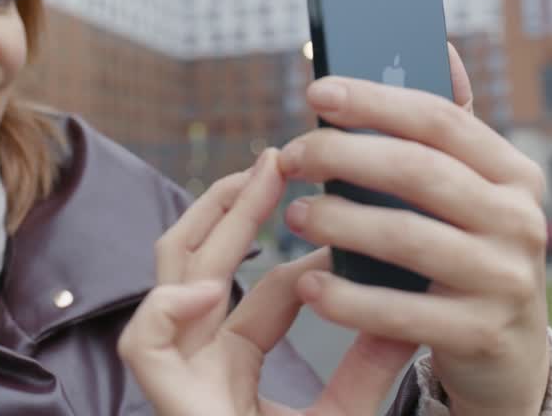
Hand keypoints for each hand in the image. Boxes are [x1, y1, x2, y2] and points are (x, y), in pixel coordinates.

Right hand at [119, 149, 418, 415]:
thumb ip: (368, 366)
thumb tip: (404, 307)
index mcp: (234, 364)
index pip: (254, 289)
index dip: (289, 248)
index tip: (333, 219)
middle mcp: (199, 361)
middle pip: (202, 261)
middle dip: (237, 206)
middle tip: (281, 158)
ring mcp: (179, 376)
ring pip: (170, 279)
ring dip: (210, 225)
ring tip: (256, 179)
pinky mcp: (168, 400)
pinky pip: (147, 345)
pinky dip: (170, 310)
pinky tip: (213, 289)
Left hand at [276, 43, 551, 415]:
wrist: (510, 355)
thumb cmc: (471, 253)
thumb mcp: (475, 193)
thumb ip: (449, 130)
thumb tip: (438, 45)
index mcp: (513, 173)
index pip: (439, 120)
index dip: (374, 100)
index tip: (316, 91)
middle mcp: (519, 220)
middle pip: (418, 171)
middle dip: (342, 155)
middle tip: (290, 155)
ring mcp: (505, 280)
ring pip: (406, 238)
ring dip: (338, 221)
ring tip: (293, 214)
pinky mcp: (480, 334)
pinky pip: (400, 312)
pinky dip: (348, 298)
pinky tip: (309, 286)